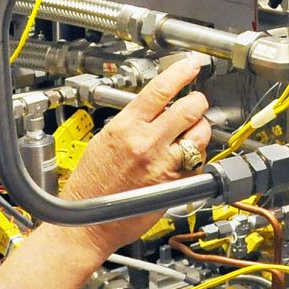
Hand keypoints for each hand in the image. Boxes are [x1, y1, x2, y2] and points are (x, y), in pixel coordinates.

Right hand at [56, 56, 211, 259]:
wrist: (88, 224)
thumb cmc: (91, 186)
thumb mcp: (104, 141)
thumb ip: (131, 123)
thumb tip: (154, 107)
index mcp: (125, 128)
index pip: (160, 90)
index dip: (181, 72)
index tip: (191, 64)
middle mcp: (146, 143)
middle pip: (189, 108)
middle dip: (197, 102)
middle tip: (195, 102)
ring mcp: (163, 165)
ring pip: (200, 134)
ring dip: (201, 129)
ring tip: (191, 132)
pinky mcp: (175, 185)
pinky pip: (198, 162)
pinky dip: (197, 157)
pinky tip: (185, 158)